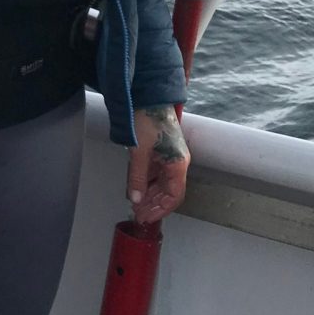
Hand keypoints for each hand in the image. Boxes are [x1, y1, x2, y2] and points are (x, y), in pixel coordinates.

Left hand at [128, 105, 189, 224]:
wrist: (147, 97)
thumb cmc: (147, 120)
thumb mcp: (139, 152)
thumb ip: (138, 178)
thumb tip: (136, 199)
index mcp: (178, 163)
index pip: (174, 195)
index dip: (161, 209)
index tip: (147, 217)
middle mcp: (177, 162)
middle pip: (168, 192)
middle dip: (153, 205)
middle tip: (138, 214)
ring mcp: (169, 157)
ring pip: (161, 184)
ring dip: (149, 196)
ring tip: (136, 205)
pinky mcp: (160, 152)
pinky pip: (156, 174)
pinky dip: (147, 183)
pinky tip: (137, 190)